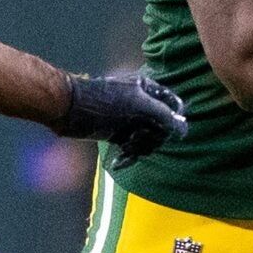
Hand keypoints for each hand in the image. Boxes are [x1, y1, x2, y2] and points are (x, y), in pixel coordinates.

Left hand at [55, 70, 186, 168]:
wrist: (69, 110)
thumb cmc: (103, 102)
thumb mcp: (138, 105)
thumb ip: (164, 116)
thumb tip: (184, 129)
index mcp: (147, 89)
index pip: (173, 104)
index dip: (175, 119)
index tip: (171, 132)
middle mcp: (141, 103)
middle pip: (162, 126)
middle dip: (153, 138)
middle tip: (139, 141)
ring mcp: (130, 120)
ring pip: (148, 139)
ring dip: (140, 149)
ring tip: (126, 150)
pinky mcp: (119, 134)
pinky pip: (133, 148)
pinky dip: (129, 156)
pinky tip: (119, 162)